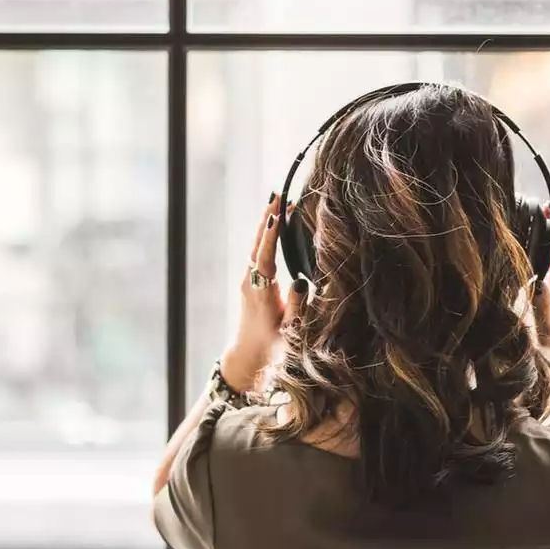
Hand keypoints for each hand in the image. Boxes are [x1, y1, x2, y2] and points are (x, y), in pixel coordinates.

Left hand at [221, 193, 307, 391]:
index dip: (271, 235)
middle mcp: (250, 281)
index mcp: (260, 291)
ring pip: (256, 245)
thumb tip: (301, 281)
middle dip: (267, 217)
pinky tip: (274, 224)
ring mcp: (248, 280)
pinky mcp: (250, 281)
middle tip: (277, 193)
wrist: (249, 355)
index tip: (276, 213)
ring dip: (266, 223)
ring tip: (277, 201)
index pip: (265, 257)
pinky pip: (258, 252)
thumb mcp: (290, 328)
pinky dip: (266, 235)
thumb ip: (297, 305)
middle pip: (257, 243)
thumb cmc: (273, 344)